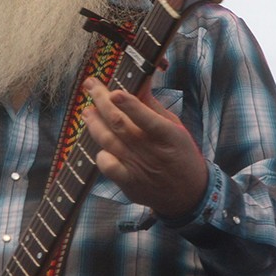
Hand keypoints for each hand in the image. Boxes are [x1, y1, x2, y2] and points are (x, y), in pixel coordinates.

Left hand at [81, 76, 207, 218]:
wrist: (187, 193)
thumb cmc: (180, 152)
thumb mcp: (174, 126)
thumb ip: (152, 106)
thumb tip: (138, 82)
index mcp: (168, 135)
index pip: (146, 118)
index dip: (129, 105)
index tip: (115, 92)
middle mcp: (152, 151)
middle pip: (120, 125)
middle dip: (101, 102)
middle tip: (90, 85)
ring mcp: (138, 168)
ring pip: (109, 142)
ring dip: (94, 124)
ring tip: (87, 110)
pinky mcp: (129, 183)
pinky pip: (107, 166)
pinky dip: (101, 153)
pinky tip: (99, 143)